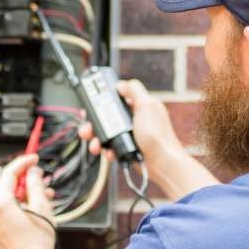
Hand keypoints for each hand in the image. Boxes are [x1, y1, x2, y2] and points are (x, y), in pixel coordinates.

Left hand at [0, 154, 55, 248]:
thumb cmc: (35, 244)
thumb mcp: (41, 207)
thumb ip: (35, 185)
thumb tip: (32, 172)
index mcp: (0, 202)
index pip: (10, 173)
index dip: (24, 162)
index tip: (34, 157)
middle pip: (8, 184)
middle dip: (26, 178)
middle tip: (40, 175)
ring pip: (9, 196)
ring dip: (26, 191)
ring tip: (44, 193)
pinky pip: (8, 207)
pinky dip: (21, 202)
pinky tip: (36, 205)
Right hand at [80, 79, 217, 199]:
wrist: (162, 164)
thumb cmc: (157, 135)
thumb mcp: (147, 106)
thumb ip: (134, 91)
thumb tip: (122, 84)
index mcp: (139, 106)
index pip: (117, 98)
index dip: (103, 99)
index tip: (92, 102)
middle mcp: (134, 119)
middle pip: (107, 116)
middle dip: (94, 122)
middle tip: (87, 126)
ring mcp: (130, 134)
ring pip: (106, 133)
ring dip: (96, 138)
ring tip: (94, 144)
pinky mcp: (126, 148)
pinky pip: (110, 146)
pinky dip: (106, 150)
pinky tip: (108, 153)